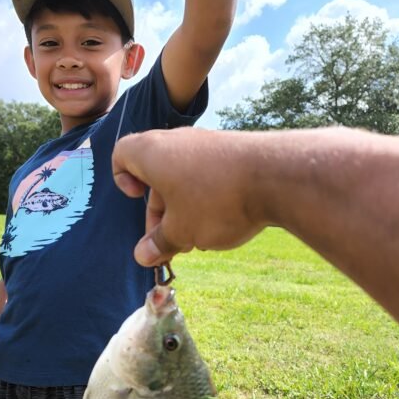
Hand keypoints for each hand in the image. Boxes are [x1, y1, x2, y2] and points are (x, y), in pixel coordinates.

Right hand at [112, 127, 265, 264]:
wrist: (277, 175)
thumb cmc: (216, 200)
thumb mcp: (181, 231)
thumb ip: (159, 243)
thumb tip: (142, 256)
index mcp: (152, 153)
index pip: (122, 154)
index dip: (122, 178)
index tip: (138, 199)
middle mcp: (177, 142)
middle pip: (155, 175)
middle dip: (159, 212)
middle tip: (172, 243)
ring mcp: (207, 144)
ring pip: (183, 178)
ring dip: (184, 209)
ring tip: (200, 238)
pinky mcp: (232, 152)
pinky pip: (208, 176)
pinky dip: (207, 198)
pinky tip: (224, 222)